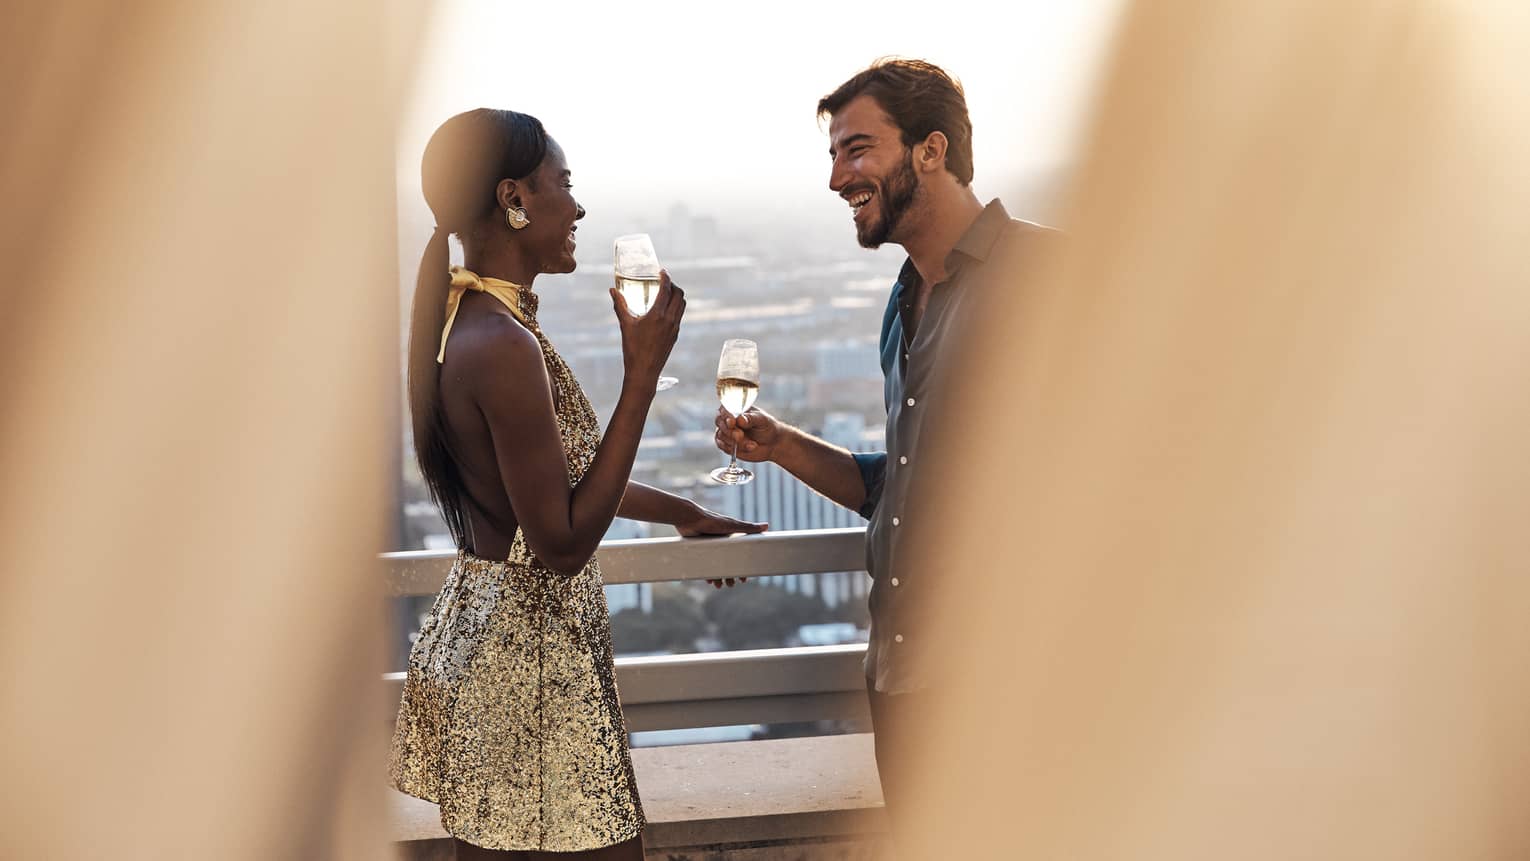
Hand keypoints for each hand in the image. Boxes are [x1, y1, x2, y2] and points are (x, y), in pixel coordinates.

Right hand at [610, 269, 684, 387]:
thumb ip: (620, 305)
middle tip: (663, 282)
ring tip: (665, 293)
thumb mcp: (625, 324)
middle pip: (680, 294)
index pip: (667, 289)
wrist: (644, 371)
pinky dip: (675, 307)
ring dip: (677, 296)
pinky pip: (679, 315)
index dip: (666, 277)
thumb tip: (612, 290)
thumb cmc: (633, 349)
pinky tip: (664, 310)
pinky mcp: (675, 335)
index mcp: (658, 315)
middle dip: (673, 285)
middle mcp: (670, 319)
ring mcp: (675, 328)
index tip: (662, 271)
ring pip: (682, 305)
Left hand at [675, 506, 766, 587]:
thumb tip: (767, 525)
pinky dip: (706, 573)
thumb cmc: (712, 521)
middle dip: (730, 576)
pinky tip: (708, 580)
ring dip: (718, 578)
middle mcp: (720, 545)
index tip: (744, 578)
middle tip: (732, 584)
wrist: (690, 518)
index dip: (742, 568)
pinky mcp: (698, 550)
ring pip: (716, 567)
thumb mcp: (732, 526)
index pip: (740, 557)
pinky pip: (704, 565)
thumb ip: (748, 528)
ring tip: (719, 586)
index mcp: (730, 540)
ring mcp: (709, 549)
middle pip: (728, 564)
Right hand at [714, 406, 785, 462]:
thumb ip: (751, 418)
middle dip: (730, 431)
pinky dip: (735, 449)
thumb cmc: (767, 427)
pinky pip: (723, 447)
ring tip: (752, 444)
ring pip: (721, 436)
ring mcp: (726, 432)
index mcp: (735, 408)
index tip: (732, 422)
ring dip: (736, 442)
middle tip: (740, 436)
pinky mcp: (726, 445)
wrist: (772, 444)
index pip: (724, 408)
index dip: (726, 415)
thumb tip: (740, 419)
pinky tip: (748, 448)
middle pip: (719, 422)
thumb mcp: (762, 420)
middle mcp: (728, 419)